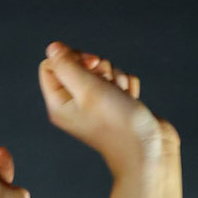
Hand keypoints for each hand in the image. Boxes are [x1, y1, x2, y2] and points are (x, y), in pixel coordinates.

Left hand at [39, 43, 177, 174]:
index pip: (50, 65)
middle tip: (106, 81)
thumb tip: (52, 48)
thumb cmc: (117, 123)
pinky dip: (127, 86)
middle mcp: (74, 104)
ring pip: (102, 69)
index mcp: (59, 104)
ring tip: (120, 96)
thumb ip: (67, 66)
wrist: (147, 149)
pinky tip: (130, 100)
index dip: (70, 57)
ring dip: (116, 76)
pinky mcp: (115, 103)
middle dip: (98, 66)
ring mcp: (95, 104)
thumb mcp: (87, 88)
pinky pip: (119, 79)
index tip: (88, 64)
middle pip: (78, 63)